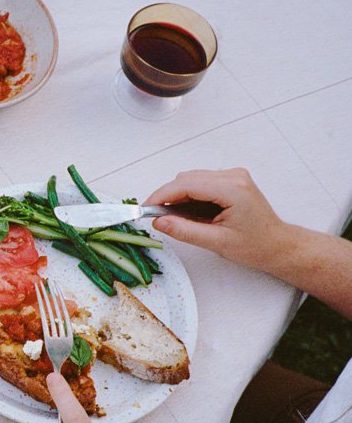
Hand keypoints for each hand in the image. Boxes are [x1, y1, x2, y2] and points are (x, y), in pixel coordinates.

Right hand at [144, 168, 290, 270]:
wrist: (277, 245)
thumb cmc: (255, 245)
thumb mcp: (216, 242)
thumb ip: (185, 231)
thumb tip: (159, 222)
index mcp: (232, 189)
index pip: (186, 184)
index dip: (161, 195)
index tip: (145, 208)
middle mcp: (234, 177)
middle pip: (187, 178)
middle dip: (167, 196)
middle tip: (156, 217)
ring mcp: (233, 176)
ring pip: (191, 179)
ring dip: (177, 196)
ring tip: (175, 218)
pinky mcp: (230, 180)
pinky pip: (200, 182)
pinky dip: (188, 195)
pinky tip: (189, 212)